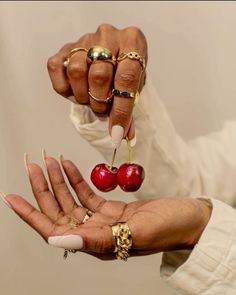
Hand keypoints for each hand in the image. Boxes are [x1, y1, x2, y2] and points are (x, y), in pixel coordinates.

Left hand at [3, 155, 210, 259]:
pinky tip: (69, 166)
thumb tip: (59, 242)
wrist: (188, 219)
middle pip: (60, 210)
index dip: (30, 214)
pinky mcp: (112, 209)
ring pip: (73, 199)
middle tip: (33, 165)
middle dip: (44, 188)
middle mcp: (94, 234)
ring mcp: (103, 220)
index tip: (10, 197)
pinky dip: (78, 179)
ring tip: (49, 160)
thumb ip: (96, 240)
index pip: (53, 230)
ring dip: (60, 180)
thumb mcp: (135, 234)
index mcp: (96, 244)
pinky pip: (88, 193)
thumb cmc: (169, 228)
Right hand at [47, 24, 147, 146]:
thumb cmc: (125, 70)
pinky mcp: (66, 47)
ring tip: (90, 99)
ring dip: (83, 96)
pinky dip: (64, 87)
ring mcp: (85, 39)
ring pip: (77, 72)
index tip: (116, 133)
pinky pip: (56, 69)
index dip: (121, 110)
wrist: (115, 52)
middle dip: (100, 102)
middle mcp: (108, 35)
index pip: (126, 79)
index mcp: (132, 42)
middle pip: (99, 76)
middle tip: (102, 108)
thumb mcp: (134, 87)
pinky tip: (75, 90)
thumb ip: (129, 111)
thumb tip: (123, 137)